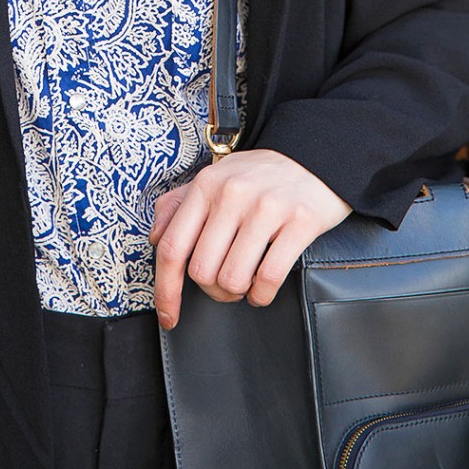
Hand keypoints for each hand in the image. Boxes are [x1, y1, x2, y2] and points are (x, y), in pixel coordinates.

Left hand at [149, 150, 350, 326]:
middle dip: (212, 289)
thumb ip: (179, 204)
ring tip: (246, 281)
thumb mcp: (214, 177)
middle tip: (225, 283)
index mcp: (206, 185)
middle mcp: (232, 194)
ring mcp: (266, 208)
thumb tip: (155, 237)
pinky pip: (269, 278)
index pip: (172, 247)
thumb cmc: (259, 173)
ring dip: (238, 292)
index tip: (168, 316)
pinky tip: (263, 288)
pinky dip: (262, 295)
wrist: (313, 152)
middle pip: (202, 271)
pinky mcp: (299, 222)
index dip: (165, 289)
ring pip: (233, 278)